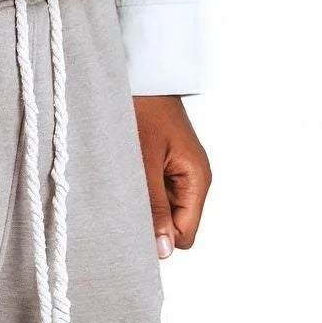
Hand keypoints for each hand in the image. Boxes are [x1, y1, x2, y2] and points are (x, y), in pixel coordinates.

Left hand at [132, 96, 210, 258]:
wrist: (140, 71)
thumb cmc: (144, 108)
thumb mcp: (145, 161)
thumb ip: (154, 206)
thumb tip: (163, 251)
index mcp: (197, 180)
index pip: (184, 235)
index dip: (160, 236)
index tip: (133, 219)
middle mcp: (193, 178)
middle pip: (174, 223)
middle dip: (151, 217)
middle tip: (125, 195)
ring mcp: (180, 170)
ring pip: (163, 207)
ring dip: (143, 199)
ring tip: (124, 175)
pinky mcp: (166, 161)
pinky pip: (155, 189)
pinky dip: (140, 185)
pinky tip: (126, 168)